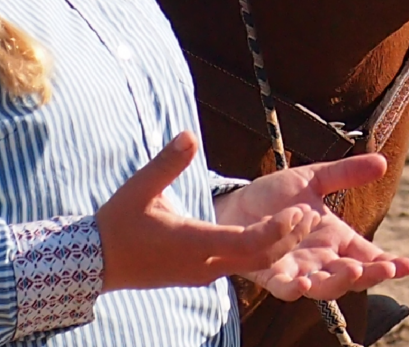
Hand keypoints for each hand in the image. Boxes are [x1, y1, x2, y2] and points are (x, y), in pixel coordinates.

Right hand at [97, 134, 317, 293]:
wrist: (97, 262)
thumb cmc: (118, 223)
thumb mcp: (141, 187)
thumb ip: (167, 162)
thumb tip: (189, 135)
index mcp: (195, 243)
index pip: (247, 242)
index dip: (277, 231)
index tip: (298, 214)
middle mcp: (205, 264)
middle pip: (258, 258)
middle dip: (286, 240)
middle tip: (310, 217)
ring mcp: (202, 272)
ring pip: (250, 264)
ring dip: (275, 246)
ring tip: (298, 223)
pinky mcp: (198, 273)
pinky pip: (237, 265)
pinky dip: (259, 252)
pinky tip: (271, 235)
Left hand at [216, 153, 408, 299]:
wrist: (233, 205)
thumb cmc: (274, 196)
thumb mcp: (314, 179)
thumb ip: (346, 173)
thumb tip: (382, 161)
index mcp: (335, 239)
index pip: (369, 256)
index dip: (389, 264)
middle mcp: (321, 260)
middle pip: (352, 276)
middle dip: (371, 275)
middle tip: (387, 269)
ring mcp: (298, 270)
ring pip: (324, 287)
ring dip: (339, 282)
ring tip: (353, 270)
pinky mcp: (270, 275)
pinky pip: (285, 288)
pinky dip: (296, 288)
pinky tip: (305, 283)